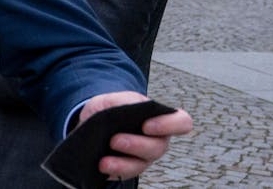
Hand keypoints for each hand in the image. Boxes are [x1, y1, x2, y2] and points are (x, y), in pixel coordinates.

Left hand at [78, 91, 193, 179]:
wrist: (91, 120)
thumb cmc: (110, 107)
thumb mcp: (115, 99)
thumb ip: (126, 102)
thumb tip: (131, 112)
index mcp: (160, 119)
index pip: (181, 122)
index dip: (169, 126)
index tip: (146, 126)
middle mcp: (156, 140)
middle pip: (159, 147)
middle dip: (137, 145)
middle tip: (115, 140)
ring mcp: (143, 156)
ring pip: (143, 164)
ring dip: (123, 163)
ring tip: (105, 160)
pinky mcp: (128, 168)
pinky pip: (126, 173)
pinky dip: (114, 170)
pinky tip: (102, 165)